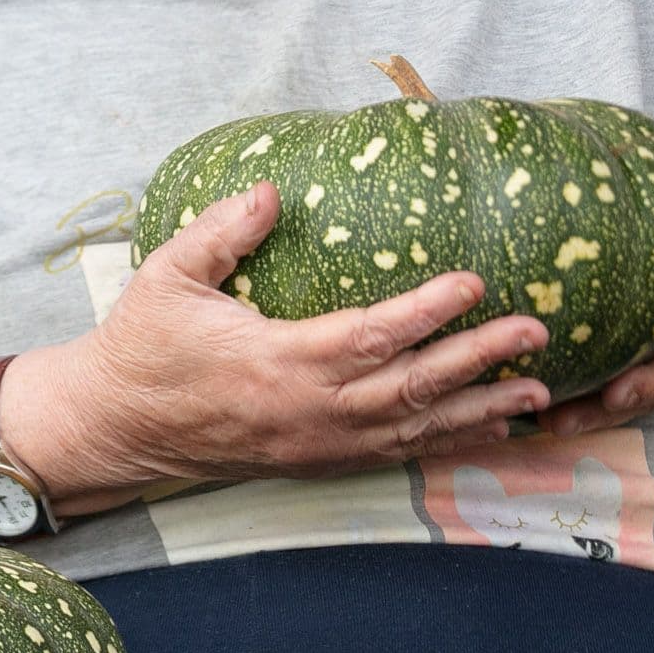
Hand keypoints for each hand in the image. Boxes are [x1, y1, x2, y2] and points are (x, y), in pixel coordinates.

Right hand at [61, 182, 554, 485]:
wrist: (116, 428)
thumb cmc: (143, 346)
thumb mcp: (167, 275)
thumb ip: (220, 231)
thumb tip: (272, 190)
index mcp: (278, 362)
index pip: (371, 335)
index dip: (428, 311)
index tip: (473, 282)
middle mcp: (309, 412)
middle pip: (412, 387)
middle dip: (480, 360)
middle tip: (535, 331)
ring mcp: (317, 445)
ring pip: (414, 429)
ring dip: (479, 410)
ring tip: (538, 390)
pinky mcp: (316, 462)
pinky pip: (395, 455)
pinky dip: (445, 442)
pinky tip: (485, 429)